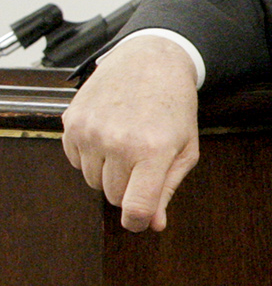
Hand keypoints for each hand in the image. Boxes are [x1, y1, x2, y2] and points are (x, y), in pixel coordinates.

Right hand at [60, 35, 201, 231]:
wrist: (150, 60)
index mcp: (152, 150)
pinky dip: (91, 155)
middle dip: (129, 188)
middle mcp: (117, 142)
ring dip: (109, 171)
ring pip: (92, 181)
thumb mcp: (186, 148)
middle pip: (113, 196)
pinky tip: (109, 133)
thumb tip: (153, 225)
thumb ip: (168, 188)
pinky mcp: (71, 122)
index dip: (136, 221)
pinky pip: (75, 161)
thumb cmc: (175, 107)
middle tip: (144, 162)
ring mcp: (90, 132)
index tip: (139, 220)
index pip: (134, 207)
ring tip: (128, 143)